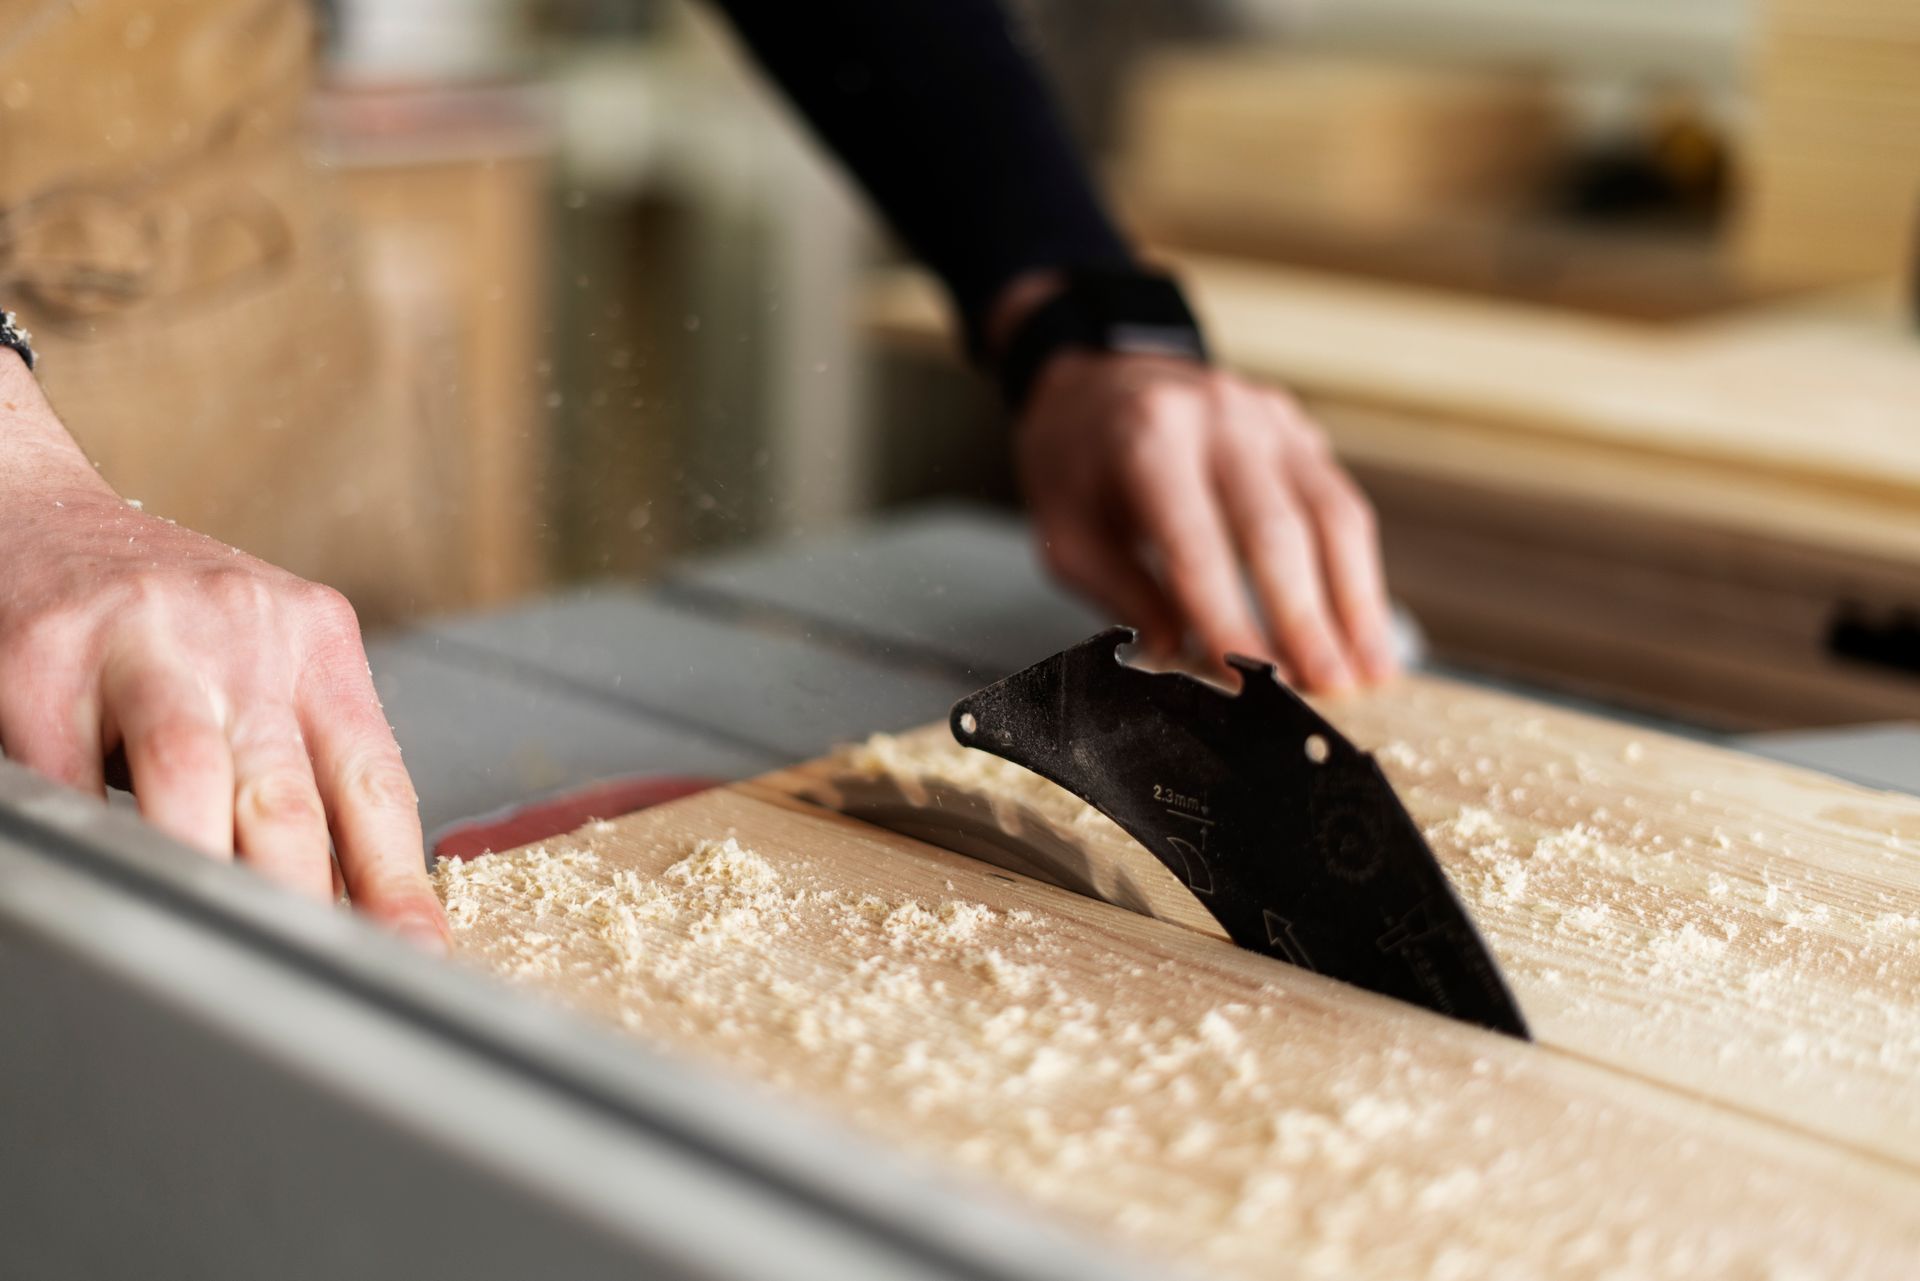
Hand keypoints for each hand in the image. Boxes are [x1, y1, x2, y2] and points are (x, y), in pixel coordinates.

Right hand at [0, 372, 445, 946]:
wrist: (34, 511)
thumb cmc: (166, 611)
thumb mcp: (263, 656)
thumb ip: (305, 757)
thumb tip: (357, 893)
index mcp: (315, 642)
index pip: (375, 781)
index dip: (396, 882)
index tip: (413, 953)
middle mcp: (241, 636)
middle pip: (287, 797)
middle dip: (304, 905)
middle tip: (316, 978)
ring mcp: (141, 645)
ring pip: (189, 782)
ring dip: (208, 878)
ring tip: (223, 953)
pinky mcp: (44, 664)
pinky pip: (73, 780)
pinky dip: (99, 841)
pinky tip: (123, 882)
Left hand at [1014, 351, 1396, 692]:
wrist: (1093, 375)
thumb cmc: (1074, 459)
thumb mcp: (1068, 531)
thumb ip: (1124, 593)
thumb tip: (1183, 654)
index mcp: (1148, 439)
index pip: (1196, 545)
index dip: (1228, 617)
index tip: (1249, 679)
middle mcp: (1219, 418)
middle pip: (1278, 528)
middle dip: (1307, 618)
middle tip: (1331, 688)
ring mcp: (1268, 418)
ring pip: (1331, 513)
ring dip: (1356, 599)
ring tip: (1371, 669)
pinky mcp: (1297, 429)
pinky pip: (1339, 500)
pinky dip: (1358, 567)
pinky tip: (1365, 621)